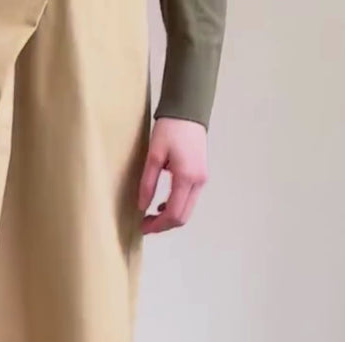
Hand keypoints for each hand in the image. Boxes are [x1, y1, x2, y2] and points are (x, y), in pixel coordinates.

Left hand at [138, 118, 207, 234]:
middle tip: (146, 224)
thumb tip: (142, 206)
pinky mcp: (201, 176)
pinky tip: (162, 204)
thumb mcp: (153, 155)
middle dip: (163, 225)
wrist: (189, 111)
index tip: (142, 227)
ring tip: (151, 215)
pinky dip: (176, 207)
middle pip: (182, 217)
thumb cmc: (170, 129)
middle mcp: (198, 182)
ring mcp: (202, 180)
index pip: (174, 214)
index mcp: (186, 177)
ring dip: (170, 217)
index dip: (157, 225)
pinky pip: (189, 200)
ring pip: (187, 211)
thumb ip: (148, 183)